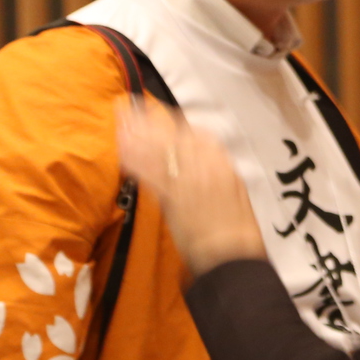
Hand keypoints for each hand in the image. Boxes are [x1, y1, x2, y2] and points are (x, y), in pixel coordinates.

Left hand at [117, 98, 263, 276]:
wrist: (231, 257)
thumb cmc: (239, 231)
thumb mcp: (237, 194)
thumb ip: (219, 174)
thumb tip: (204, 163)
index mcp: (224, 164)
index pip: (197, 134)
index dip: (174, 122)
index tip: (158, 114)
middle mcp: (205, 166)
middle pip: (172, 135)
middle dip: (149, 119)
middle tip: (130, 103)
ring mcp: (187, 179)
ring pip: (158, 148)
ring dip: (135, 131)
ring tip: (119, 114)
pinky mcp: (171, 196)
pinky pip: (149, 172)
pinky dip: (133, 158)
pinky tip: (120, 146)